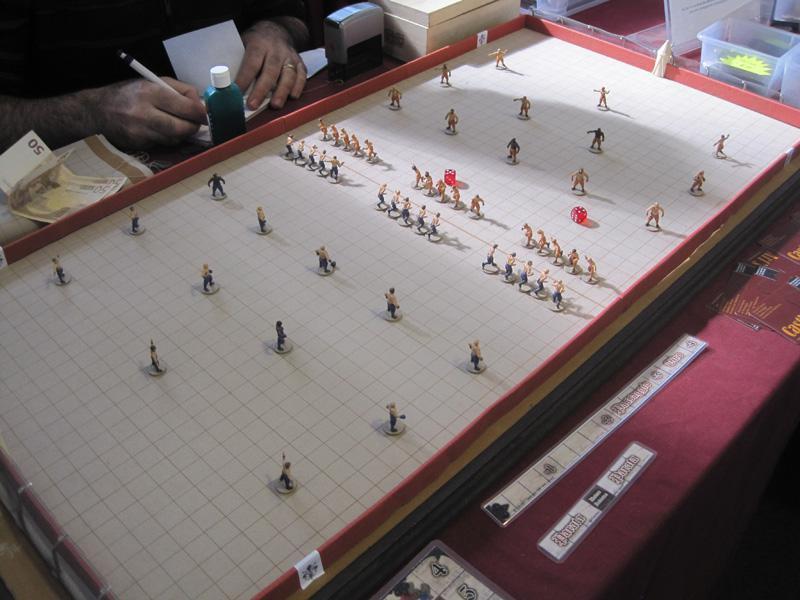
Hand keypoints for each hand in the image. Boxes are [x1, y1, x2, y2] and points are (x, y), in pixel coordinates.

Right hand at [90, 78, 205, 148]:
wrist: (97, 111)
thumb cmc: (130, 93)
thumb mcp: (152, 82)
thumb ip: (179, 90)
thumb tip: (200, 104)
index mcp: (150, 92)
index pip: (186, 107)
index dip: (200, 113)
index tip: (204, 114)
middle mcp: (144, 113)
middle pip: (182, 128)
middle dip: (193, 127)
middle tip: (196, 123)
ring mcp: (140, 132)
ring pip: (174, 139)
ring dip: (181, 134)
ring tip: (177, 124)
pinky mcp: (138, 145)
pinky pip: (162, 144)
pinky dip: (167, 139)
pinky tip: (161, 130)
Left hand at [239, 20, 306, 109]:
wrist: (276, 31)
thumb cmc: (256, 42)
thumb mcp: (244, 43)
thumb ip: (239, 61)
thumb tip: (229, 84)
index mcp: (259, 44)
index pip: (251, 63)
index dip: (244, 79)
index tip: (237, 93)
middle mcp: (276, 50)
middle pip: (270, 71)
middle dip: (261, 90)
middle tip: (253, 105)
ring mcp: (290, 56)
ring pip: (288, 75)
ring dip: (282, 91)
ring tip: (275, 105)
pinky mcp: (300, 63)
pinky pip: (302, 76)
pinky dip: (298, 87)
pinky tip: (292, 97)